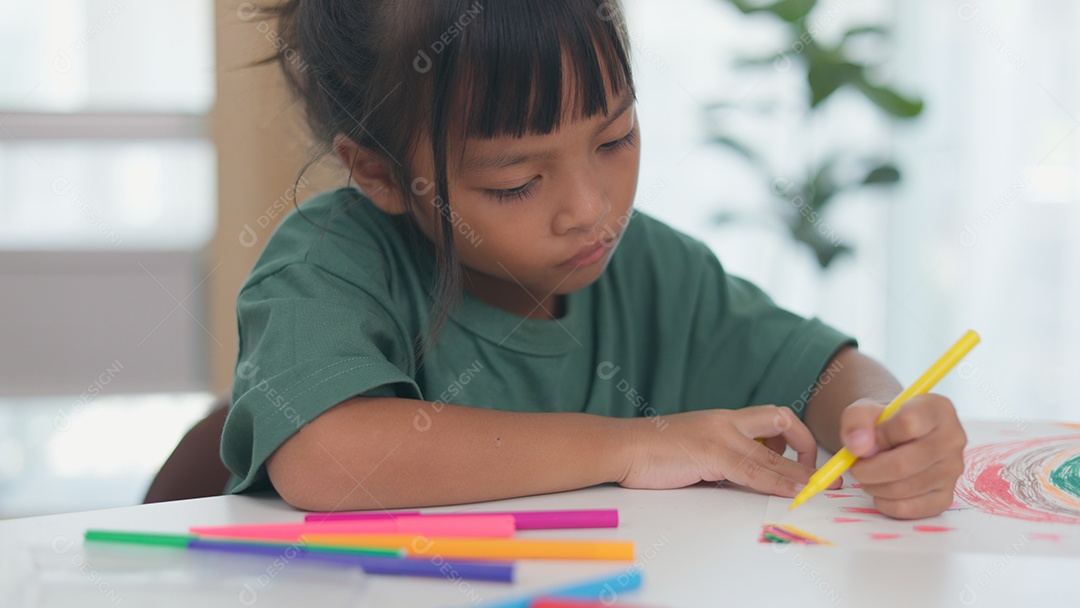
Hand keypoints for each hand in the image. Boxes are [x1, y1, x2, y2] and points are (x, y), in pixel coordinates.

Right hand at [618, 405, 839, 496]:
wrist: (623, 446)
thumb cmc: (653, 451)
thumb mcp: (695, 451)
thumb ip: (722, 459)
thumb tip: (748, 477)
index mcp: (723, 419)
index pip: (772, 419)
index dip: (797, 438)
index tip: (806, 461)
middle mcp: (726, 421)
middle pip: (781, 422)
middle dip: (809, 446)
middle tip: (822, 473)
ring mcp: (719, 435)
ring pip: (772, 453)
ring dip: (801, 471)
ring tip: (820, 487)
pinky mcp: (710, 453)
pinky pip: (753, 469)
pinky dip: (779, 481)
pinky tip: (794, 490)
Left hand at [841, 395, 966, 518]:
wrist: (896, 436)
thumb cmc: (882, 421)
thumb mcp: (864, 409)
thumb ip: (856, 420)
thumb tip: (859, 448)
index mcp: (937, 409)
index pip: (908, 424)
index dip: (879, 435)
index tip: (868, 440)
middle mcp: (953, 438)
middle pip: (904, 463)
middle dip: (869, 469)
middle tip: (856, 467)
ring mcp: (953, 470)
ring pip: (905, 488)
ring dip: (874, 486)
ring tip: (867, 476)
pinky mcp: (946, 496)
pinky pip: (911, 509)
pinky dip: (886, 504)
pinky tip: (880, 492)